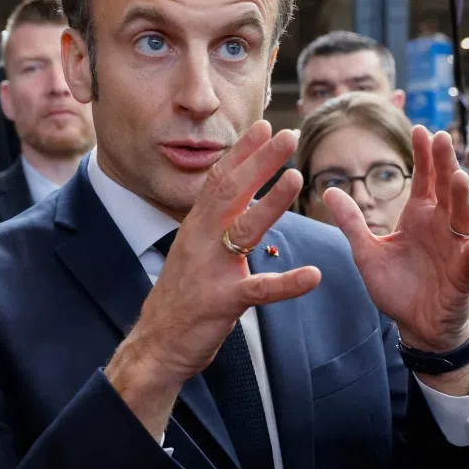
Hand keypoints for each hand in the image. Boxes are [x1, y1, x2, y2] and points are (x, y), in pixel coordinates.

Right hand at [106, 122, 320, 438]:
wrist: (156, 343)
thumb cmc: (180, 297)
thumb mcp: (192, 251)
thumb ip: (212, 225)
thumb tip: (235, 198)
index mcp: (195, 227)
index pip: (219, 180)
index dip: (242, 152)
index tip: (264, 126)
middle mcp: (200, 240)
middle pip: (231, 192)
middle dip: (260, 162)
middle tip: (288, 135)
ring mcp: (210, 269)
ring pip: (243, 229)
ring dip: (272, 202)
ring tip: (297, 178)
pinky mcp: (221, 301)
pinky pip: (258, 290)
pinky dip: (286, 283)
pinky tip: (312, 276)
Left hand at [326, 127, 468, 353]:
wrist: (414, 324)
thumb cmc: (396, 285)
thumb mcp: (366, 252)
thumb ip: (351, 222)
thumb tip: (328, 190)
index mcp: (420, 218)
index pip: (426, 180)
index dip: (425, 156)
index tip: (421, 130)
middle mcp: (442, 229)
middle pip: (447, 191)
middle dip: (445, 165)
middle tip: (442, 139)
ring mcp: (456, 252)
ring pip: (464, 221)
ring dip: (463, 200)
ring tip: (459, 179)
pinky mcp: (463, 279)